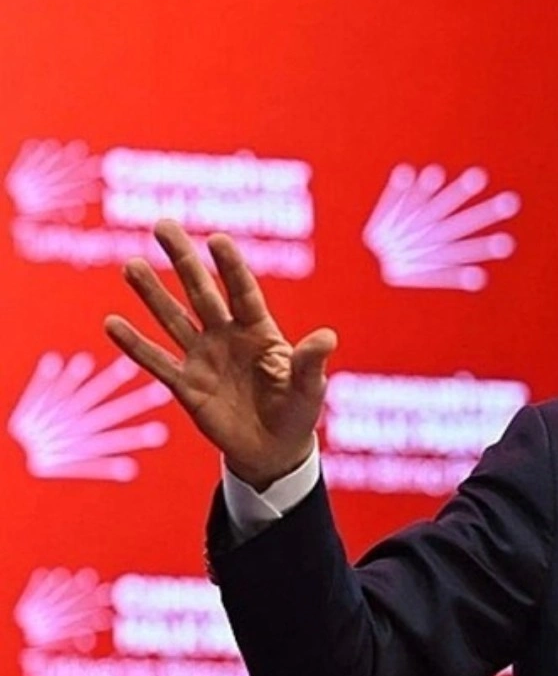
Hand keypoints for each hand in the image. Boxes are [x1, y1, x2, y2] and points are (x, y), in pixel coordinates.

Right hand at [104, 220, 336, 489]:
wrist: (274, 450)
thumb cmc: (298, 412)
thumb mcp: (309, 387)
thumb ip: (311, 362)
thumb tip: (328, 337)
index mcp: (260, 331)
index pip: (243, 292)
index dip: (231, 267)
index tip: (216, 239)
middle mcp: (228, 337)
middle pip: (202, 292)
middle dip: (183, 261)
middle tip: (163, 225)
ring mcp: (204, 359)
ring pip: (174, 320)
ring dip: (153, 294)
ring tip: (131, 265)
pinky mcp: (187, 386)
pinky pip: (157, 362)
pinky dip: (135, 345)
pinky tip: (112, 322)